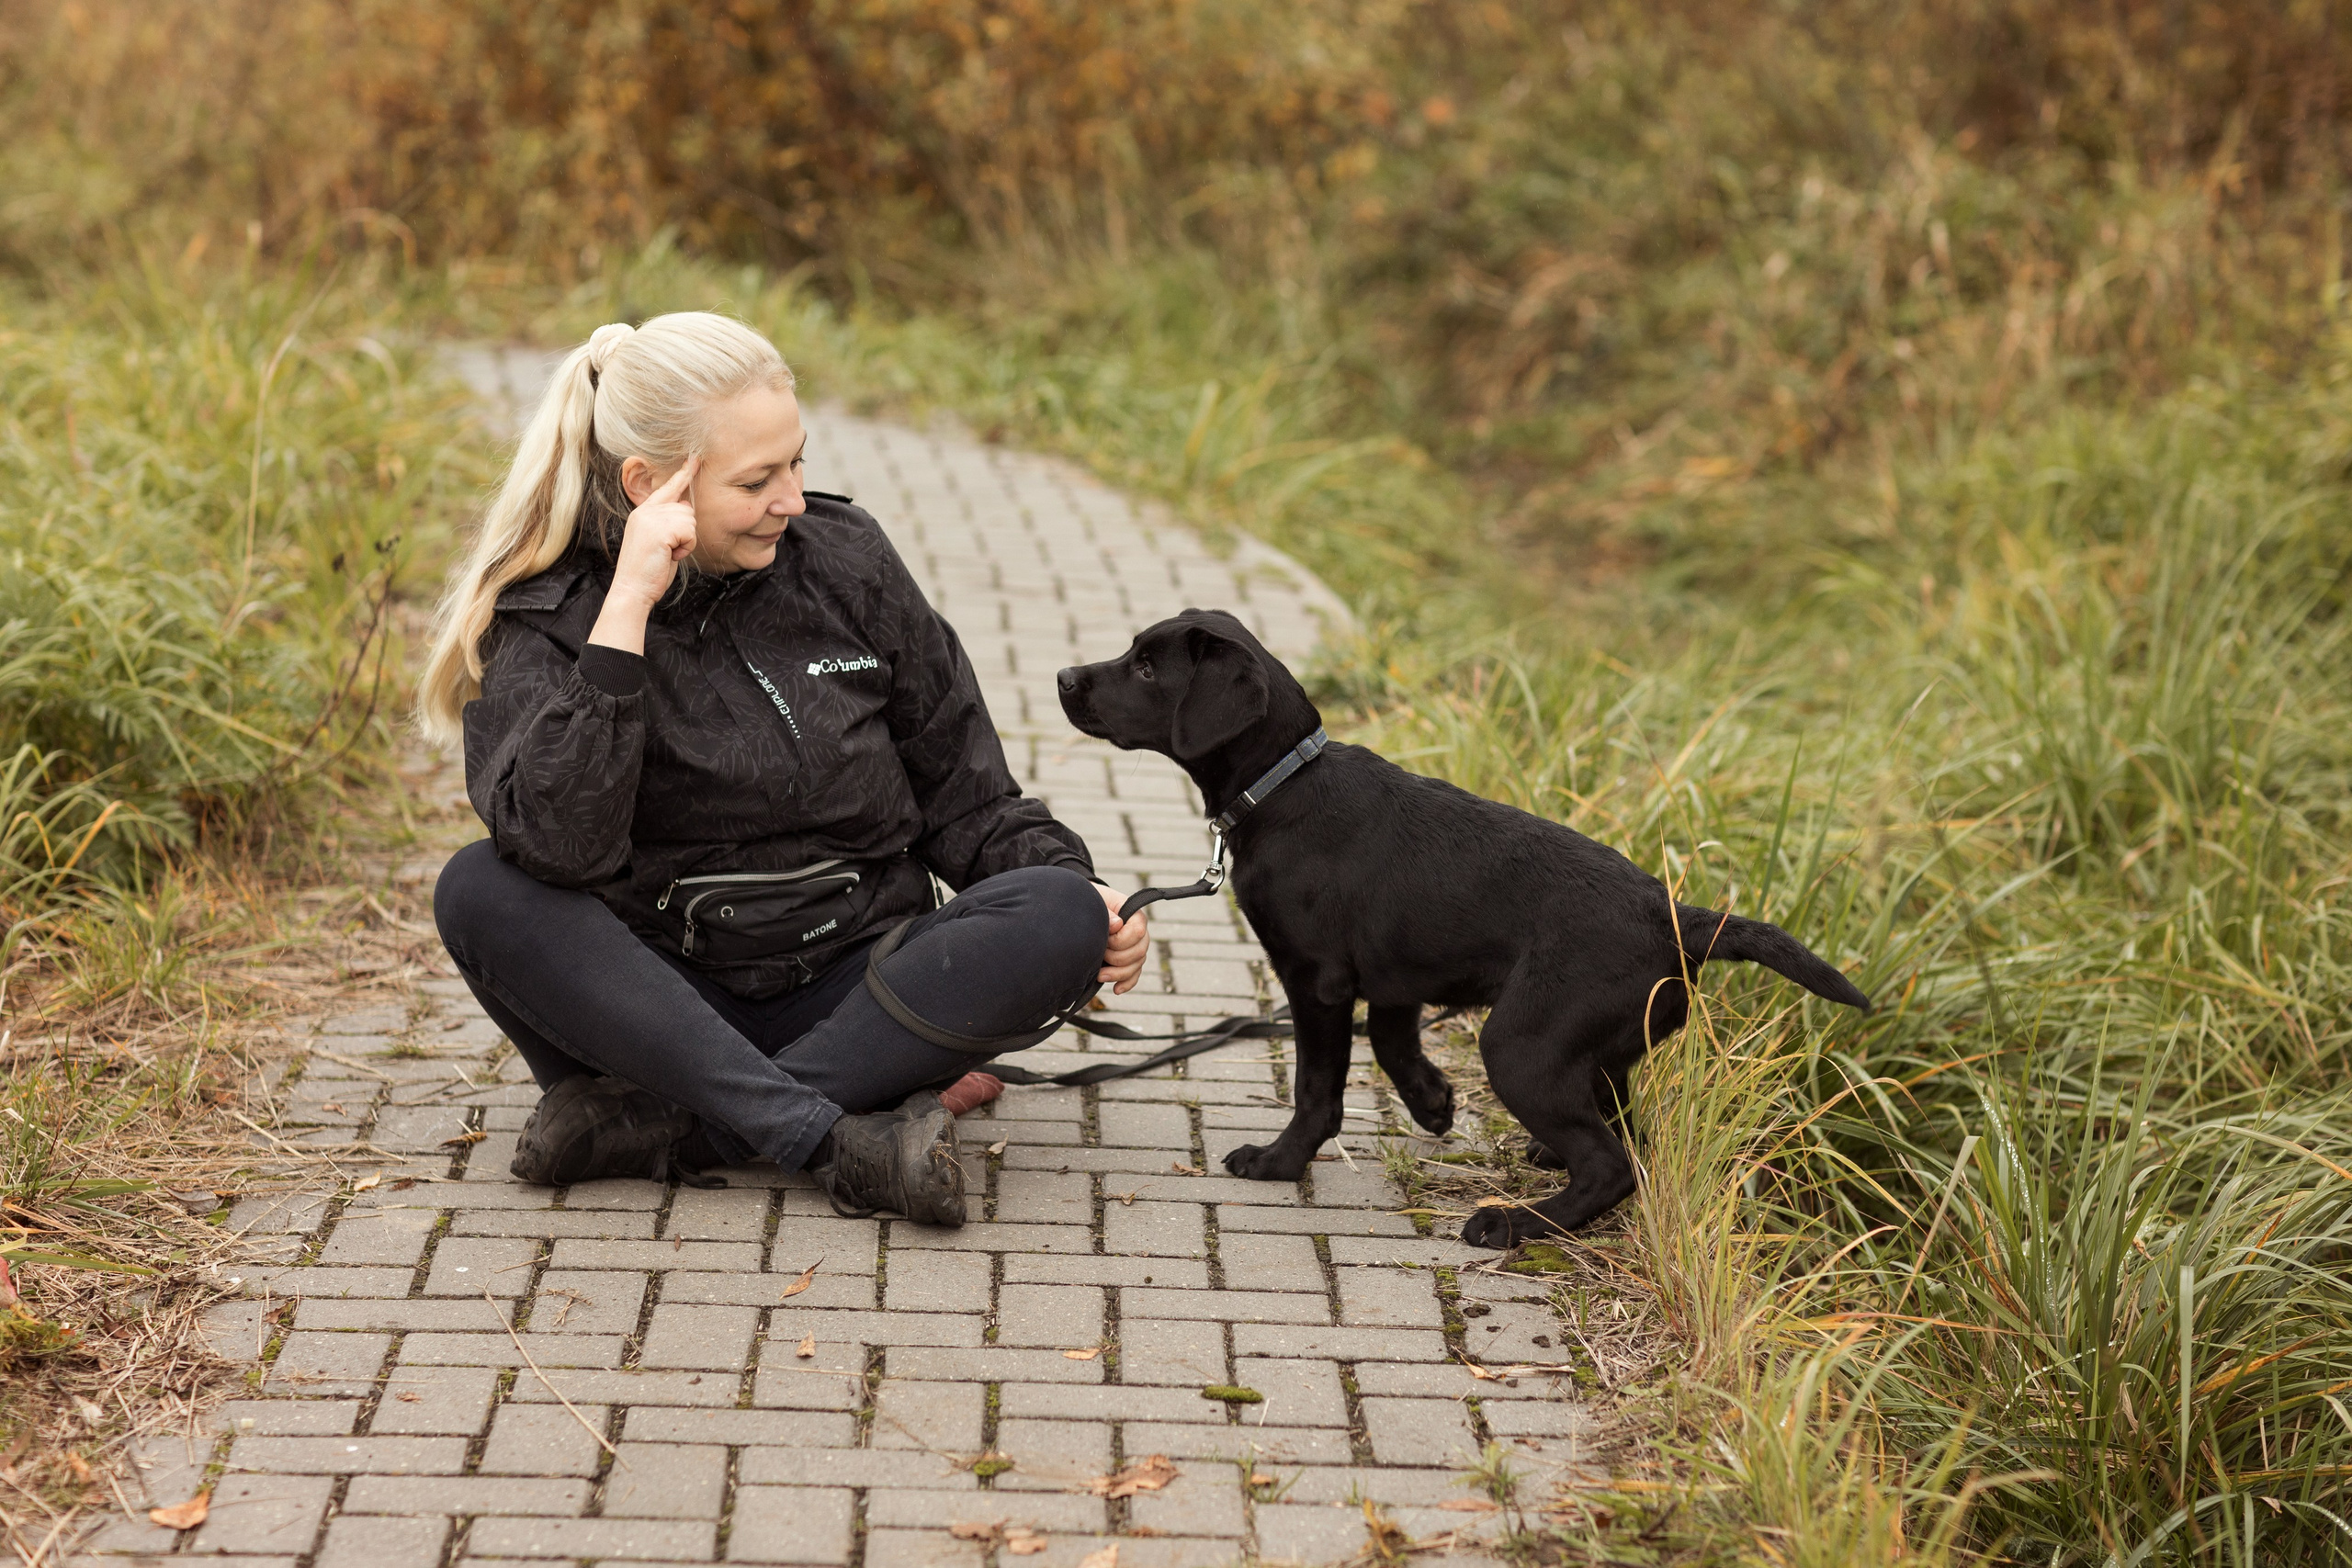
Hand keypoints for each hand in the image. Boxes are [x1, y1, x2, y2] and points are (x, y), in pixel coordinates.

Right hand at [588, 456, 699, 654]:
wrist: (632, 589)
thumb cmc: (648, 570)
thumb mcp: (659, 540)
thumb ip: (669, 521)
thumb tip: (685, 505)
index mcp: (643, 512)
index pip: (667, 488)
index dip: (683, 474)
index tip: (694, 459)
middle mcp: (646, 511)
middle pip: (686, 509)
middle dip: (685, 533)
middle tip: (667, 550)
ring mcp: (651, 518)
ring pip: (690, 520)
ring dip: (685, 541)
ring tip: (667, 553)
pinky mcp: (659, 529)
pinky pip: (689, 532)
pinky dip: (685, 547)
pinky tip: (669, 555)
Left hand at [1095, 882, 1150, 993]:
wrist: (1082, 909)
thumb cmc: (1089, 901)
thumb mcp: (1095, 900)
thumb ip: (1106, 912)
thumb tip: (1118, 924)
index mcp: (1133, 914)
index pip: (1138, 932)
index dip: (1120, 941)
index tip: (1104, 939)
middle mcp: (1138, 931)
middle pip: (1140, 952)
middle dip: (1117, 959)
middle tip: (1099, 954)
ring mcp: (1134, 946)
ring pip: (1137, 966)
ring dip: (1118, 974)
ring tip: (1099, 976)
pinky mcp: (1128, 960)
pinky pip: (1134, 975)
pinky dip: (1127, 983)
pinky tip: (1116, 989)